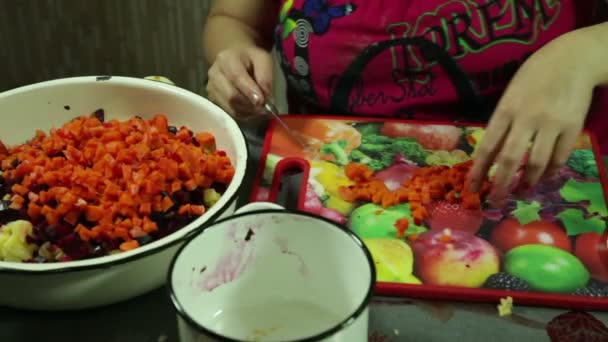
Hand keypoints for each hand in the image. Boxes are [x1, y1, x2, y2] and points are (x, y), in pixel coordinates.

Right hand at [206, 46, 273, 118]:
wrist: (236, 59)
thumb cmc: (251, 59)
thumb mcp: (263, 61)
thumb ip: (265, 78)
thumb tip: (267, 100)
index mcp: (226, 59)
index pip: (236, 77)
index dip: (249, 91)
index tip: (262, 102)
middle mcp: (214, 74)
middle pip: (231, 95)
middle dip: (250, 105)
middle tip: (265, 108)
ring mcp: (211, 88)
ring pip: (230, 106)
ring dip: (248, 111)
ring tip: (260, 109)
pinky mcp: (213, 99)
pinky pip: (229, 112)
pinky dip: (243, 114)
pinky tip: (252, 110)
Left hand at [468, 32, 596, 205]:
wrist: (573, 59)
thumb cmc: (534, 75)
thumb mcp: (510, 93)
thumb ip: (502, 121)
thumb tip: (492, 154)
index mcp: (506, 109)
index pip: (488, 146)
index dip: (479, 171)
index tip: (472, 188)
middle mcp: (527, 118)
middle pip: (510, 160)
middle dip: (500, 185)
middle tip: (494, 202)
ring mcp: (552, 124)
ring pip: (536, 163)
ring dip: (526, 183)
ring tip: (519, 193)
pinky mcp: (573, 128)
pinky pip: (559, 158)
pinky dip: (549, 172)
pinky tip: (542, 179)